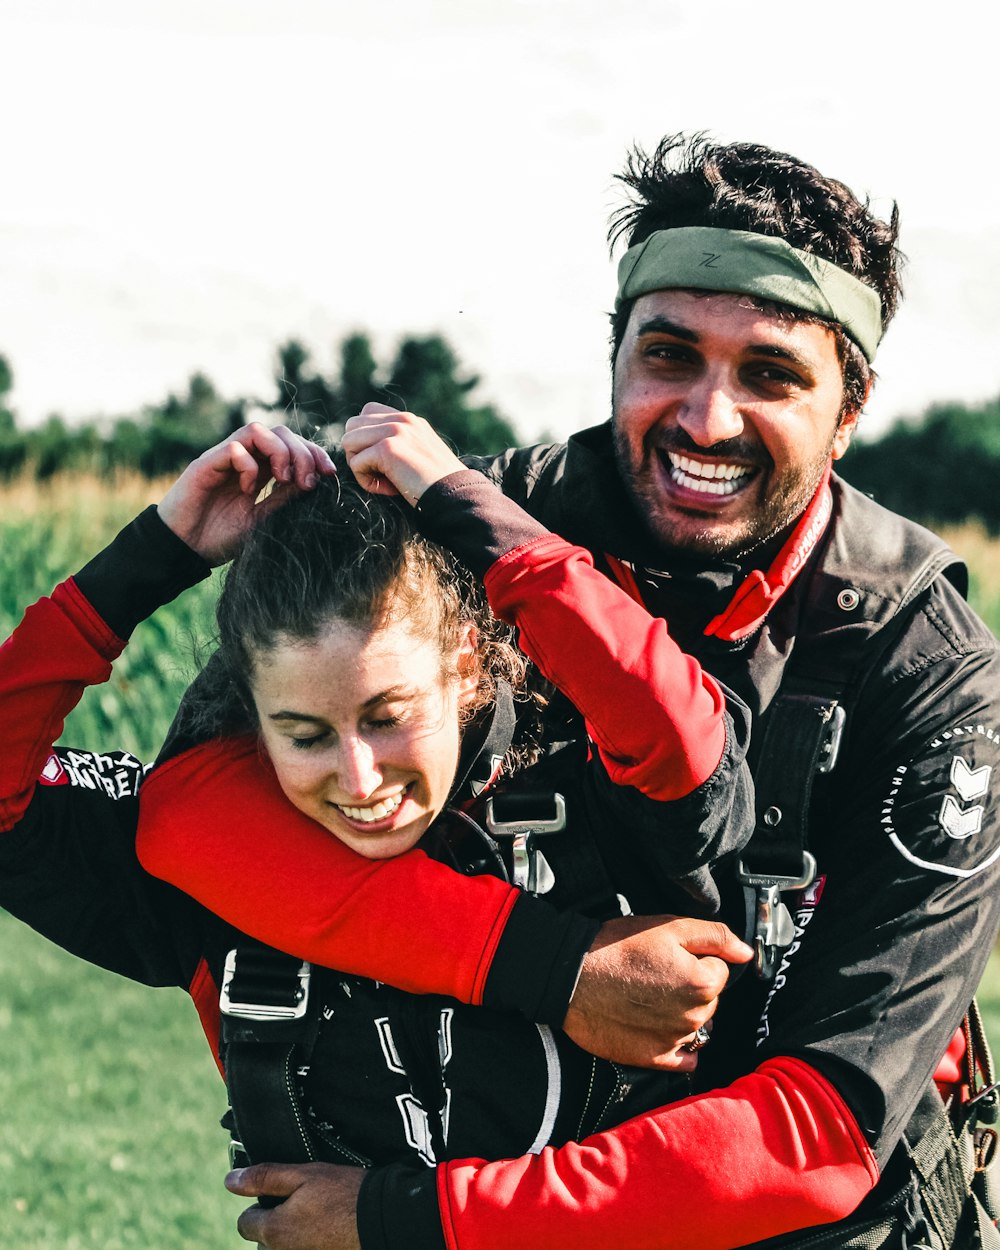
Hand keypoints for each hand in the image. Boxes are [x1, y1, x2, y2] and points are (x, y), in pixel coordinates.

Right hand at [157, 423, 336, 564]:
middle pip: (281, 432)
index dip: (314, 454)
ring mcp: (224, 459)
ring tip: (283, 479)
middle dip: (303, 452)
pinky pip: (234, 448)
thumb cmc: (220, 537)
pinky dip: (249, 465)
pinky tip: (249, 489)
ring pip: (258, 431)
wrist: (184, 550)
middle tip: (308, 481)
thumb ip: (284, 499)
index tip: (329, 474)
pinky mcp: (205, 464)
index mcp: (261, 470)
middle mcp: (245, 459)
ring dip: (280, 452)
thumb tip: (314, 481)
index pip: (293, 446)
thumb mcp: (263, 520)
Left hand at [226, 1162, 363, 1249]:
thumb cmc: (344, 1194)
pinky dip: (308, 1244)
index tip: (281, 1196)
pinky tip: (326, 1233)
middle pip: (263, 1241)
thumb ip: (265, 1177)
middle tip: (304, 1206)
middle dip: (275, 1225)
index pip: (245, 1223)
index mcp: (274, 1230)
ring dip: (291, 1239)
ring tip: (317, 1221)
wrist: (382, 1220)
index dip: (259, 1206)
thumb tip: (229, 1180)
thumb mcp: (305, 1174)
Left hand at [341, 402, 463, 503]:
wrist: (454, 496)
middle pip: (352, 426)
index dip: (366, 439)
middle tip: (379, 473)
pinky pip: (356, 463)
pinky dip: (366, 482)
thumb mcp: (419, 454)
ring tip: (383, 481)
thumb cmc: (437, 484)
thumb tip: (363, 448)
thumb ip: (398, 443)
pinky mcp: (388, 448)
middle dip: (358, 452)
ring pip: (349, 442)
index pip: (367, 413)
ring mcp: (394, 431)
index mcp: (409, 420)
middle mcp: (402, 420)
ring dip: (359, 466)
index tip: (384, 462)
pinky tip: (387, 489)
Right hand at [562, 915, 752, 1070]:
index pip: (720, 971)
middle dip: (691, 986)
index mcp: (701, 984)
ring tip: (650, 996)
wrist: (571, 977)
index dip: (697, 959)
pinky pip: (684, 1057)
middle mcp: (694, 1018)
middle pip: (709, 999)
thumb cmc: (617, 948)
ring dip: (682, 1012)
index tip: (671, 955)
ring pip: (696, 1024)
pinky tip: (658, 1027)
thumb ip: (716, 937)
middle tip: (657, 973)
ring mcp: (674, 1041)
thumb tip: (747, 952)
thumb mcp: (669, 927)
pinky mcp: (653, 1058)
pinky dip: (678, 1045)